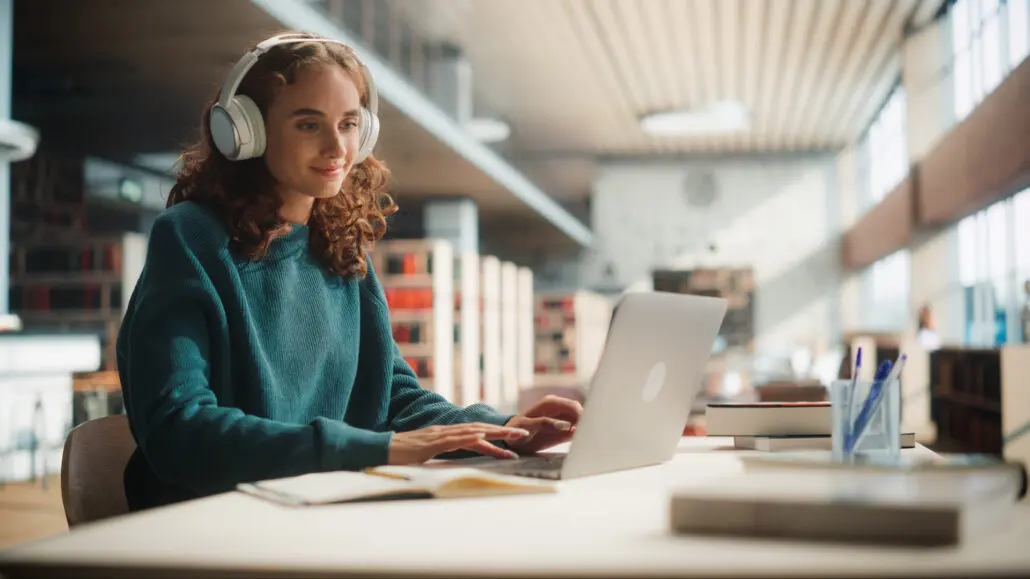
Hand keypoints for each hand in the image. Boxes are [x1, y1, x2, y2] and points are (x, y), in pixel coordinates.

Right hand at [388, 423, 529, 464]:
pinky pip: (455, 440)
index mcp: (446, 434)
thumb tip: (458, 459)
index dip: (496, 432)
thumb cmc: (402, 456)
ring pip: (473, 432)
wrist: (381, 449)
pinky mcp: (432, 443)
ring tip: (514, 437)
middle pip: (480, 428)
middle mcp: (446, 431)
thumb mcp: (428, 455)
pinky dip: (471, 438)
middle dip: (504, 430)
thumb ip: (443, 453)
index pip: (476, 431)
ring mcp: (440, 435)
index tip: (514, 436)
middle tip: (525, 433)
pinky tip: (484, 439)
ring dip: (495, 434)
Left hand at [505, 395, 583, 454]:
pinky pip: (575, 430)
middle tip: (586, 437)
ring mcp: (561, 418)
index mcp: (550, 403)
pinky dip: (579, 436)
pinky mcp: (561, 429)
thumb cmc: (516, 430)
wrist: (510, 439)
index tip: (585, 429)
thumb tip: (566, 425)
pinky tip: (579, 443)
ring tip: (584, 441)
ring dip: (584, 430)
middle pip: (580, 413)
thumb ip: (545, 424)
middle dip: (586, 423)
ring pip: (580, 421)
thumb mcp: (527, 426)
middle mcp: (558, 408)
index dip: (582, 416)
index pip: (574, 406)